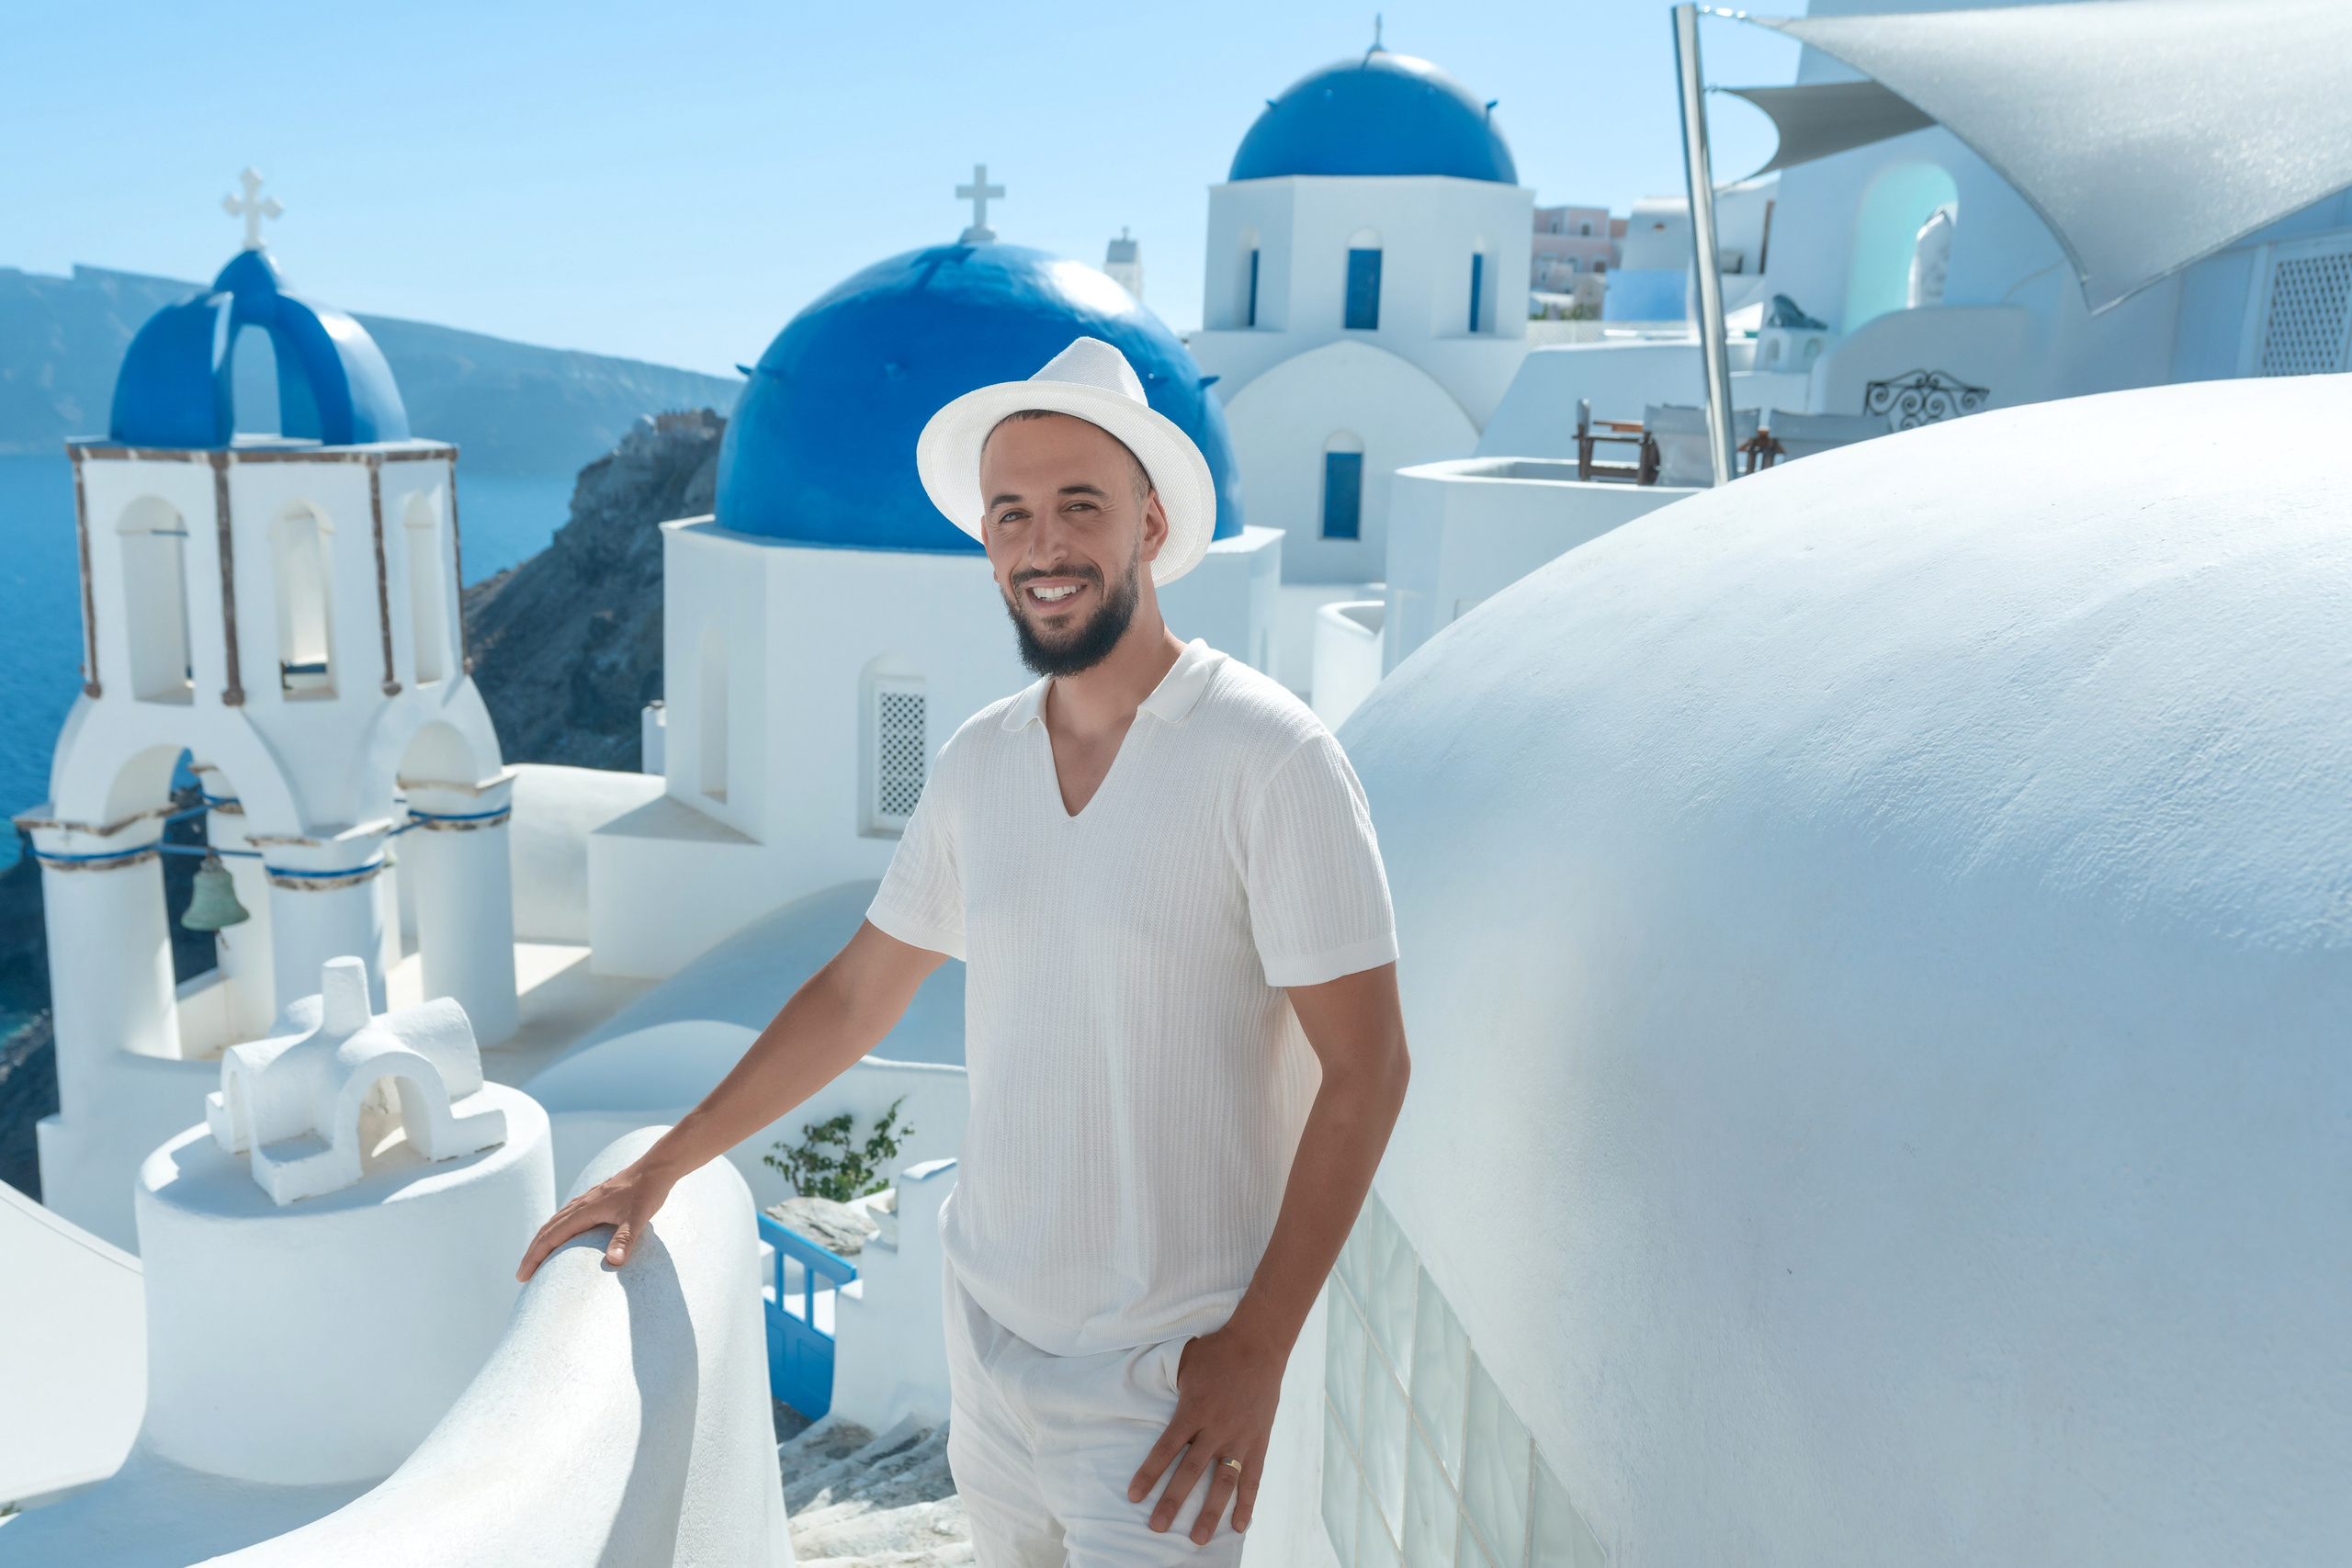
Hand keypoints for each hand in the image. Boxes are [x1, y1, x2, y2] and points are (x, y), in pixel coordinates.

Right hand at [515, 1158, 676, 1280]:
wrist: (657, 1167)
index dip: (535, 1257)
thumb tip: (613, 1262)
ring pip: (556, 1221)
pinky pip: (567, 1216)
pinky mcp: (596, 1198)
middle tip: (522, 1276)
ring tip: (535, 1259)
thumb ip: (625, 1239)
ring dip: (542, 1241)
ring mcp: (588, 1200)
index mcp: (585, 1210)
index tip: (522, 1276)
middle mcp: (581, 1204)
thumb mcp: (639, 1218)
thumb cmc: (648, 1192)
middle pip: (547, 1229)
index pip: (551, 1236)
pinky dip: (556, 1229)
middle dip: (533, 1253)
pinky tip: (561, 1236)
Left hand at [1127, 1323, 1285, 1542]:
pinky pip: (1253, 1478)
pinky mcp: (1258, 1441)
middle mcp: (1216, 1428)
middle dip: (1172, 1501)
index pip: (1166, 1448)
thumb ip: (1170, 1387)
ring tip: (1198, 1539)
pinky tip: (1239, 1526)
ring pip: (1223, 1482)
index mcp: (1193, 1409)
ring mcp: (1240, 1437)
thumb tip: (1145, 1396)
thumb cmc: (1216, 1352)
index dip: (1148, 1473)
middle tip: (1158, 1528)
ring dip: (1210, 1512)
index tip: (1133, 1496)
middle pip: (1190, 1471)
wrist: (1259, 1344)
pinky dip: (1247, 1503)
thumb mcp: (1185, 1364)